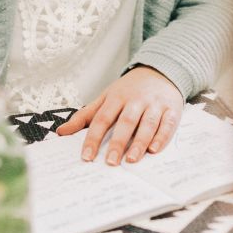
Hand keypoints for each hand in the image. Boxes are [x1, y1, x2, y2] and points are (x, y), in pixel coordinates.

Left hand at [57, 67, 183, 164]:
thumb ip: (85, 116)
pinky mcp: (172, 108)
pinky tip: (154, 150)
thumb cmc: (129, 89)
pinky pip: (168, 123)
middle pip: (126, 122)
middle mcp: (136, 100)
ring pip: (147, 123)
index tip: (86, 157)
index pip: (102, 119)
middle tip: (110, 162)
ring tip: (131, 159)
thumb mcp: (106, 98)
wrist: (159, 70)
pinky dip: (162, 137)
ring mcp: (155, 104)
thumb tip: (61, 133)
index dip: (93, 138)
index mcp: (117, 97)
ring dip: (140, 142)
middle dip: (117, 142)